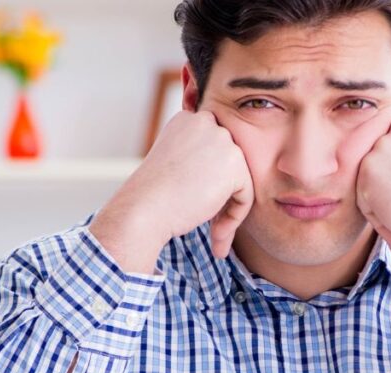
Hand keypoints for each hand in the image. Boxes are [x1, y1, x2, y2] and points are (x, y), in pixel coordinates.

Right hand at [90, 110, 253, 272]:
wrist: (144, 208)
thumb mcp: (173, 165)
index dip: (208, 180)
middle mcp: (206, 123)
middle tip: (210, 225)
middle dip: (221, 195)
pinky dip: (235, 217)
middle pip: (228, 164)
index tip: (195, 203)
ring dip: (228, 209)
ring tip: (213, 234)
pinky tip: (216, 233)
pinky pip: (246, 195)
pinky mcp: (235, 164)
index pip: (212, 150)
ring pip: (239, 180)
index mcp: (187, 120)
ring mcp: (222, 140)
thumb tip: (220, 175)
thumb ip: (196, 160)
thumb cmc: (151, 196)